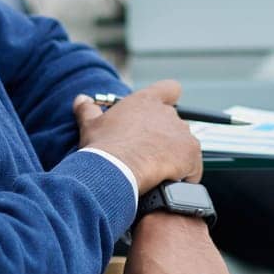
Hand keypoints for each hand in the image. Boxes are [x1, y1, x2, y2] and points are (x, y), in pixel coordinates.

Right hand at [73, 80, 201, 190]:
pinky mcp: (191, 152)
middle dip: (165, 138)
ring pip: (184, 145)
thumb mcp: (90, 125)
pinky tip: (169, 184)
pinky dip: (185, 175)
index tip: (163, 112)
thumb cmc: (103, 147)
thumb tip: (81, 100)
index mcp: (146, 102)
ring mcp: (182, 132)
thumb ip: (87, 110)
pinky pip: (193, 166)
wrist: (116, 170)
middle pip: (175, 123)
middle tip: (148, 155)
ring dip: (175, 157)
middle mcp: (168, 113)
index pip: (169, 89)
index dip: (169, 99)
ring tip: (156, 173)